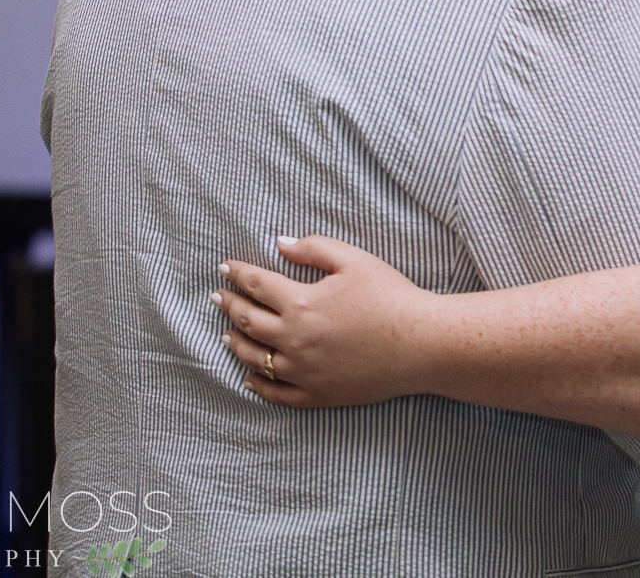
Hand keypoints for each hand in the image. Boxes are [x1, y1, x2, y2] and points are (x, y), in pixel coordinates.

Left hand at [215, 234, 438, 408]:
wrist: (422, 344)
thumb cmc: (392, 297)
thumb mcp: (354, 261)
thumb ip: (314, 248)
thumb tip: (280, 244)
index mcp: (301, 303)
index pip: (257, 285)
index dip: (238, 274)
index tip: (225, 268)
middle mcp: (294, 339)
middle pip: (249, 321)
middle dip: (230, 305)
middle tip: (217, 297)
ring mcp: (303, 371)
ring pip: (256, 358)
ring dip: (236, 343)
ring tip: (225, 334)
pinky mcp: (317, 394)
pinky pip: (277, 393)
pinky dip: (257, 385)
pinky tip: (248, 378)